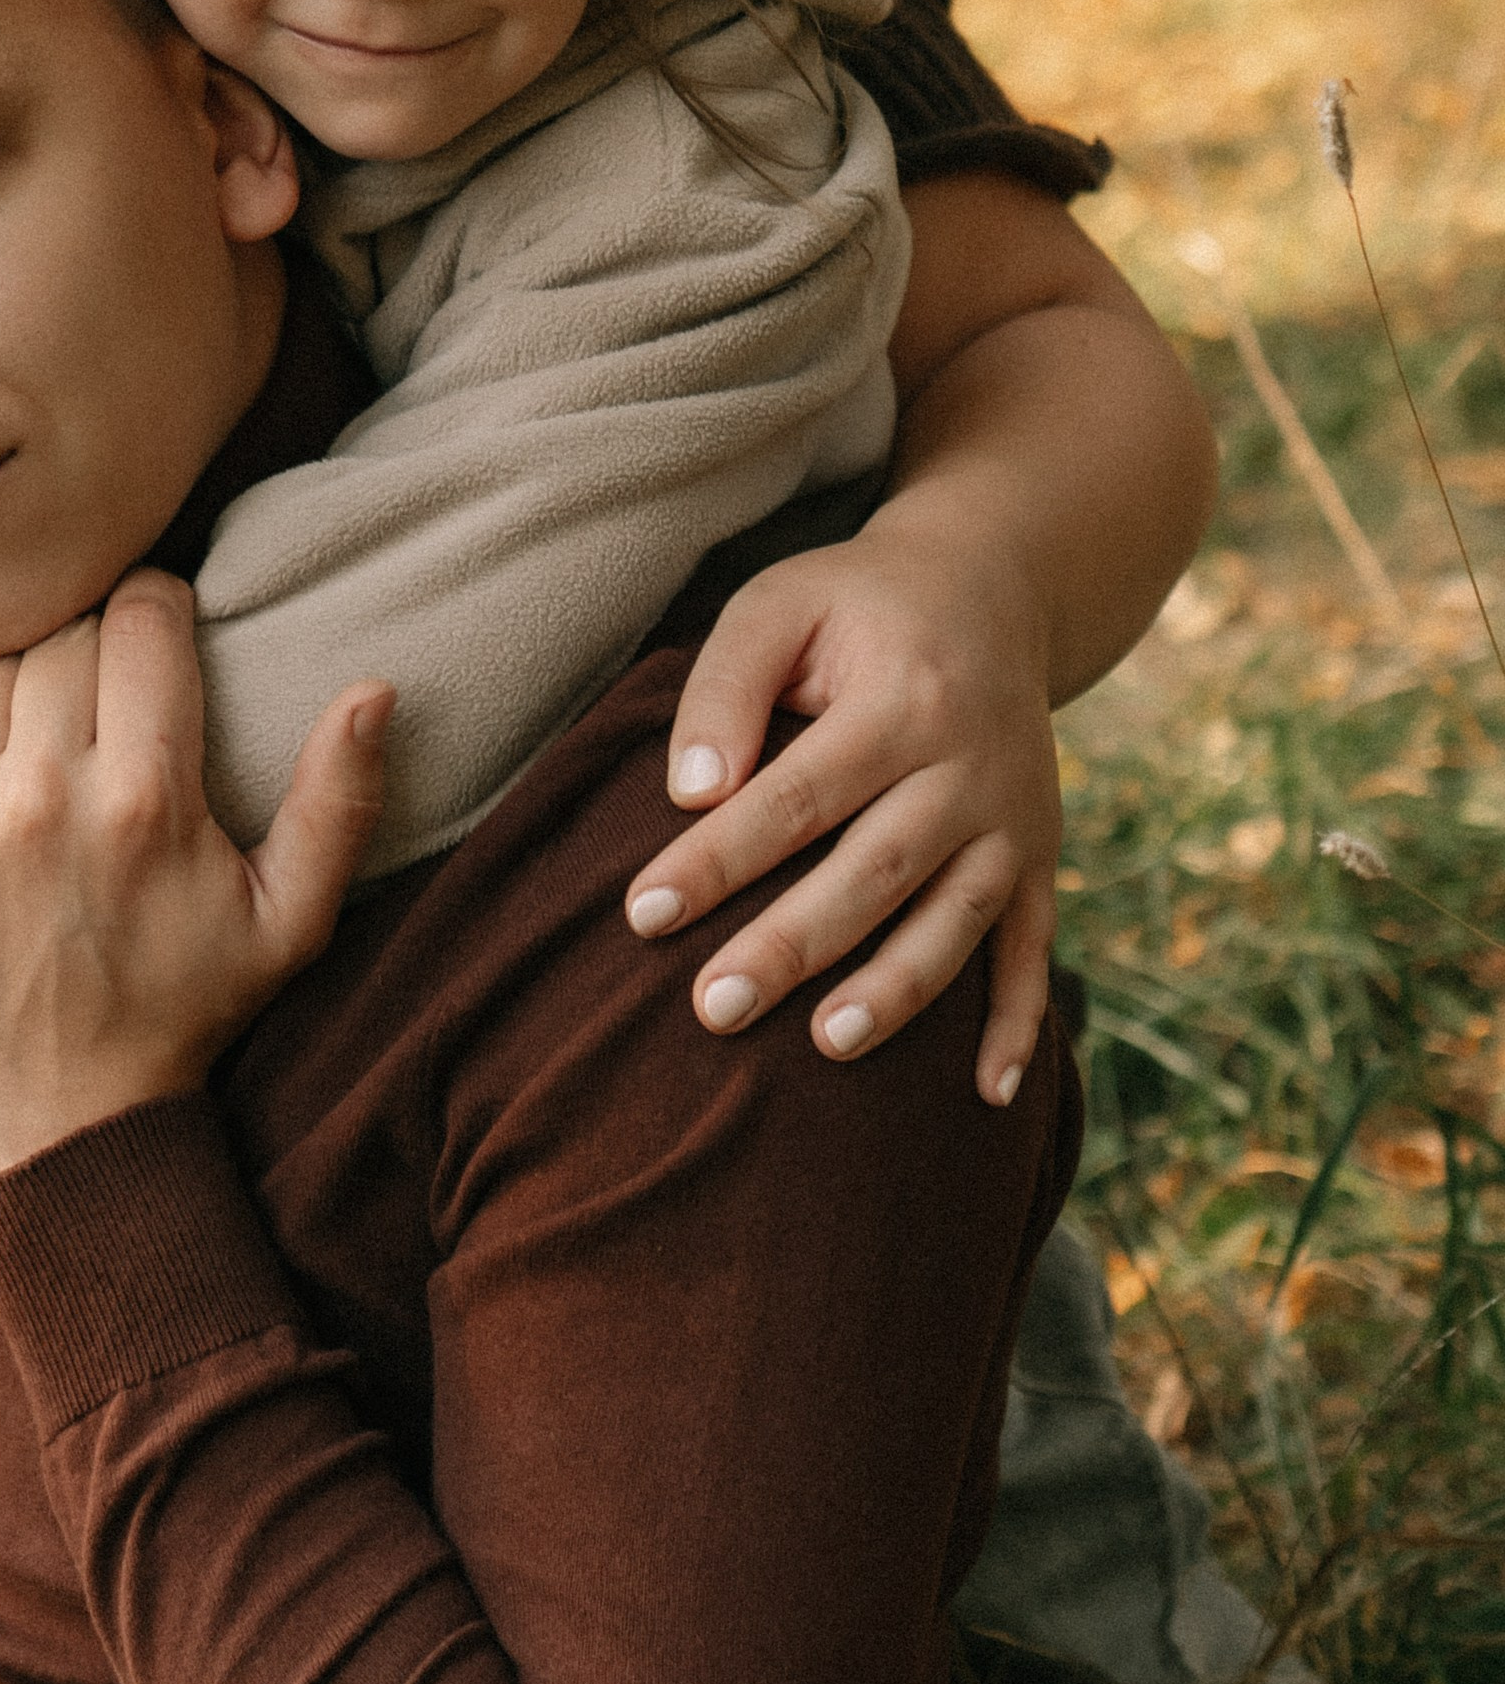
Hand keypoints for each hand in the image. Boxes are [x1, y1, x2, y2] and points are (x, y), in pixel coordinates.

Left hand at [0, 569, 390, 1189]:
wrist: (55, 1122)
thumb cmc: (180, 1013)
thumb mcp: (289, 924)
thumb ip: (339, 803)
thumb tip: (378, 688)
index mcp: (148, 799)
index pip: (144, 617)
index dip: (160, 604)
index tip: (163, 628)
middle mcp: (47, 793)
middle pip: (62, 628)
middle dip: (91, 632)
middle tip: (103, 671)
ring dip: (14, 662)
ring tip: (40, 697)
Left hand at [622, 512, 1059, 1105]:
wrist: (991, 586)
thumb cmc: (854, 605)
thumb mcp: (778, 604)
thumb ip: (726, 688)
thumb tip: (690, 794)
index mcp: (903, 698)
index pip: (797, 795)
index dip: (720, 858)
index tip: (644, 914)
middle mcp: (970, 766)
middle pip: (875, 869)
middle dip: (794, 944)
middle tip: (714, 1008)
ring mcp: (1013, 819)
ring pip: (955, 919)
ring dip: (897, 990)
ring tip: (827, 1044)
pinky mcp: (1039, 854)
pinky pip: (1035, 947)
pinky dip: (1018, 1023)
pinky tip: (988, 1097)